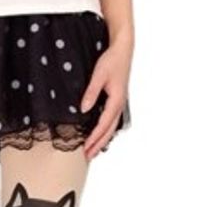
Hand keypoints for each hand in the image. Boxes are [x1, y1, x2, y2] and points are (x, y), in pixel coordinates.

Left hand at [80, 38, 132, 159]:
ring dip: (102, 140)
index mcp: (116, 100)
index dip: (94, 138)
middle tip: (88, 157)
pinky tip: (99, 136)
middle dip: (98, 144)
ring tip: (92, 151)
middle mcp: (119, 105)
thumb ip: (91, 92)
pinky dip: (105, 131)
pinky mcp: (117, 101)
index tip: (85, 148)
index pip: (103, 124)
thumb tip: (83, 109)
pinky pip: (111, 121)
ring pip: (111, 128)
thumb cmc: (111, 60)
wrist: (123, 49)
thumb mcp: (99, 74)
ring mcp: (119, 104)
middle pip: (109, 131)